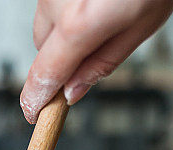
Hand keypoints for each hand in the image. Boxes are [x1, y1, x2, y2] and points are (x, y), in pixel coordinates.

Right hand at [21, 0, 172, 121]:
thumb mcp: (141, 26)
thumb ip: (102, 63)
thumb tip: (73, 92)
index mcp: (80, 24)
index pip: (45, 74)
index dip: (36, 99)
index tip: (31, 114)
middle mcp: (58, 1)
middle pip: (42, 48)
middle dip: (59, 59)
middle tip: (92, 52)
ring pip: (46, 20)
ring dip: (64, 28)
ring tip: (105, 8)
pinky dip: (68, 3)